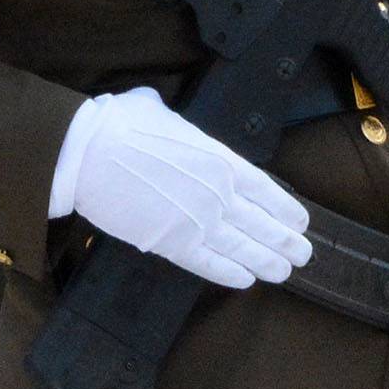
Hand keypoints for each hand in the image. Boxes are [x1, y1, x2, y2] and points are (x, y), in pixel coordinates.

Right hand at [51, 86, 311, 289]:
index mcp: (219, 159)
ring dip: (268, 263)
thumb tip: (162, 113)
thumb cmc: (118, 124)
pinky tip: (246, 280)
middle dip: (285, 242)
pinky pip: (211, 266)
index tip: (300, 222)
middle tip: (302, 254)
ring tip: (283, 271)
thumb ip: (173, 120)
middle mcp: (218, 195)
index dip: (286, 209)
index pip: (266, 190)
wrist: (87, 153)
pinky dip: (231, 275)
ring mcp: (199, 223)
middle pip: (263, 225)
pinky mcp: (173, 245)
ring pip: (244, 250)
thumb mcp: (156, 109)